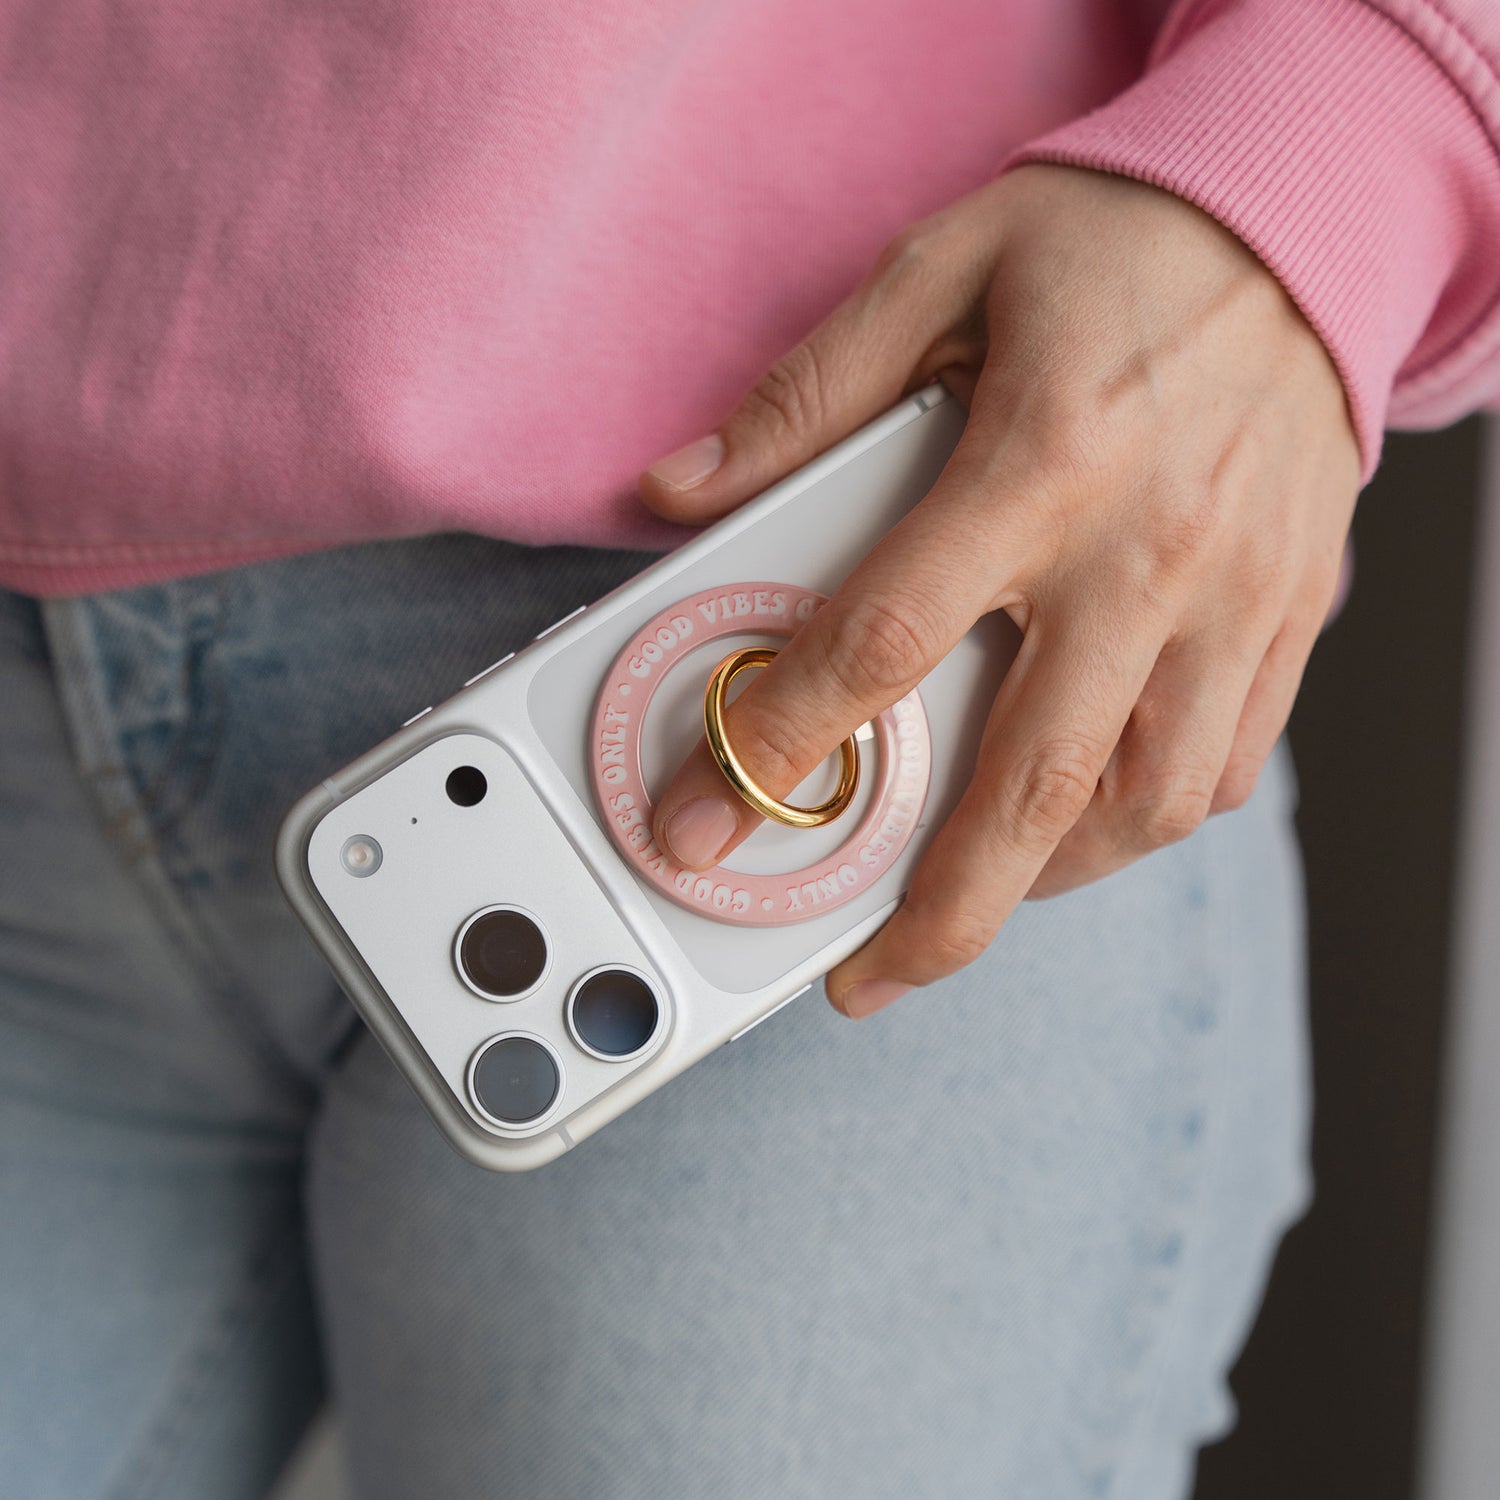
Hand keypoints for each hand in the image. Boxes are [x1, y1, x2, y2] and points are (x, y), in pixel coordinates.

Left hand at [638, 164, 1358, 1019]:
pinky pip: (1222, 767)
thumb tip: (683, 492)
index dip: (783, 744)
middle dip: (937, 913)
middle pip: (1033, 785)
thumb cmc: (1115, 242)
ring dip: (1041, 879)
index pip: (888, 641)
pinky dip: (1141, 823)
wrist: (1302, 215)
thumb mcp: (939, 269)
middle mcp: (1146, 553)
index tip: (712, 818)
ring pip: (1140, 802)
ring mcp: (1234, 598)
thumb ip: (808, 395)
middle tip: (862, 977)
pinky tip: (1078, 824)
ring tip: (962, 900)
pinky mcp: (1290, 615)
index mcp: (1044, 462)